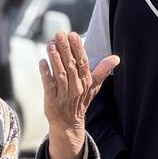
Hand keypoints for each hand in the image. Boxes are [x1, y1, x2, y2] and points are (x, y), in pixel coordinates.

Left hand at [39, 31, 117, 158]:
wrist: (68, 124)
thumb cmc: (80, 101)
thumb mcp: (93, 87)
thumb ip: (102, 71)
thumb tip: (116, 58)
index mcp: (86, 82)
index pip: (83, 62)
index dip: (78, 48)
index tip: (73, 35)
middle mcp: (76, 87)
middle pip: (71, 66)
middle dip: (65, 49)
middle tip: (59, 34)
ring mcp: (64, 94)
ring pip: (60, 74)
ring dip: (55, 59)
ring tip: (50, 45)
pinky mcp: (52, 100)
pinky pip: (49, 85)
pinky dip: (45, 73)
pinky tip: (42, 61)